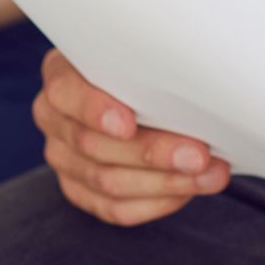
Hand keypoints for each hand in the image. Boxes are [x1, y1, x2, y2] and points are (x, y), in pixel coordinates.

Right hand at [34, 49, 231, 226]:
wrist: (143, 96)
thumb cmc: (144, 69)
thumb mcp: (141, 55)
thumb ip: (152, 66)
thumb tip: (196, 84)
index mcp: (61, 75)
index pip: (65, 92)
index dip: (94, 110)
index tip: (128, 125)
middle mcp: (53, 118)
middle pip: (93, 145)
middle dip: (152, 153)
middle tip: (199, 155)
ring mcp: (63, 158)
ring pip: (107, 182)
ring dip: (166, 182)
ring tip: (211, 174)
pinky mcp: (80, 190)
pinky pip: (115, 208)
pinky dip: (157, 202)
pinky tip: (188, 191)